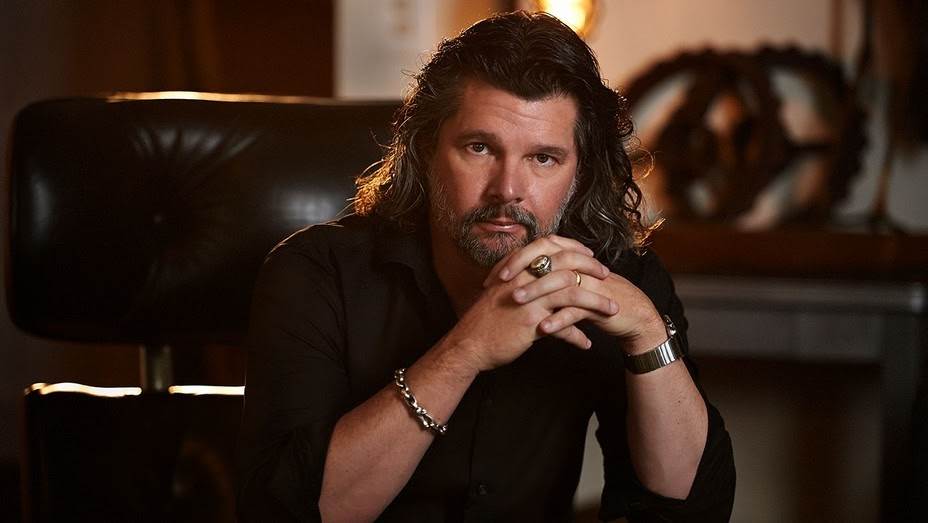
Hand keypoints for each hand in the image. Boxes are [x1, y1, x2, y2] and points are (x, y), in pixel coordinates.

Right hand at [446, 236, 617, 371]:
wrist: (469, 343)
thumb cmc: (485, 320)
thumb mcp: (502, 292)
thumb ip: (523, 282)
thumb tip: (539, 278)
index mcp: (517, 268)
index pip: (550, 246)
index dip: (573, 248)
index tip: (589, 255)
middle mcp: (524, 278)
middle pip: (567, 264)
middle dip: (591, 268)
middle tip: (607, 276)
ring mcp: (529, 300)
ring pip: (572, 293)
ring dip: (596, 302)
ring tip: (611, 310)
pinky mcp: (532, 322)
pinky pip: (563, 326)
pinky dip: (577, 336)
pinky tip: (586, 344)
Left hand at [487, 235, 666, 353]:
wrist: (631, 315)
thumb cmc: (595, 300)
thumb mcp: (568, 287)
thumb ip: (547, 280)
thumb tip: (516, 281)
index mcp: (569, 259)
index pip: (537, 249)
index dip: (513, 260)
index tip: (492, 276)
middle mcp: (578, 267)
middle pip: (546, 257)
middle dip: (520, 268)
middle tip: (498, 282)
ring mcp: (589, 283)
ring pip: (559, 282)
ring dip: (536, 291)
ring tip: (515, 302)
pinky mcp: (599, 304)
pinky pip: (576, 310)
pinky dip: (559, 319)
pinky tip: (543, 328)